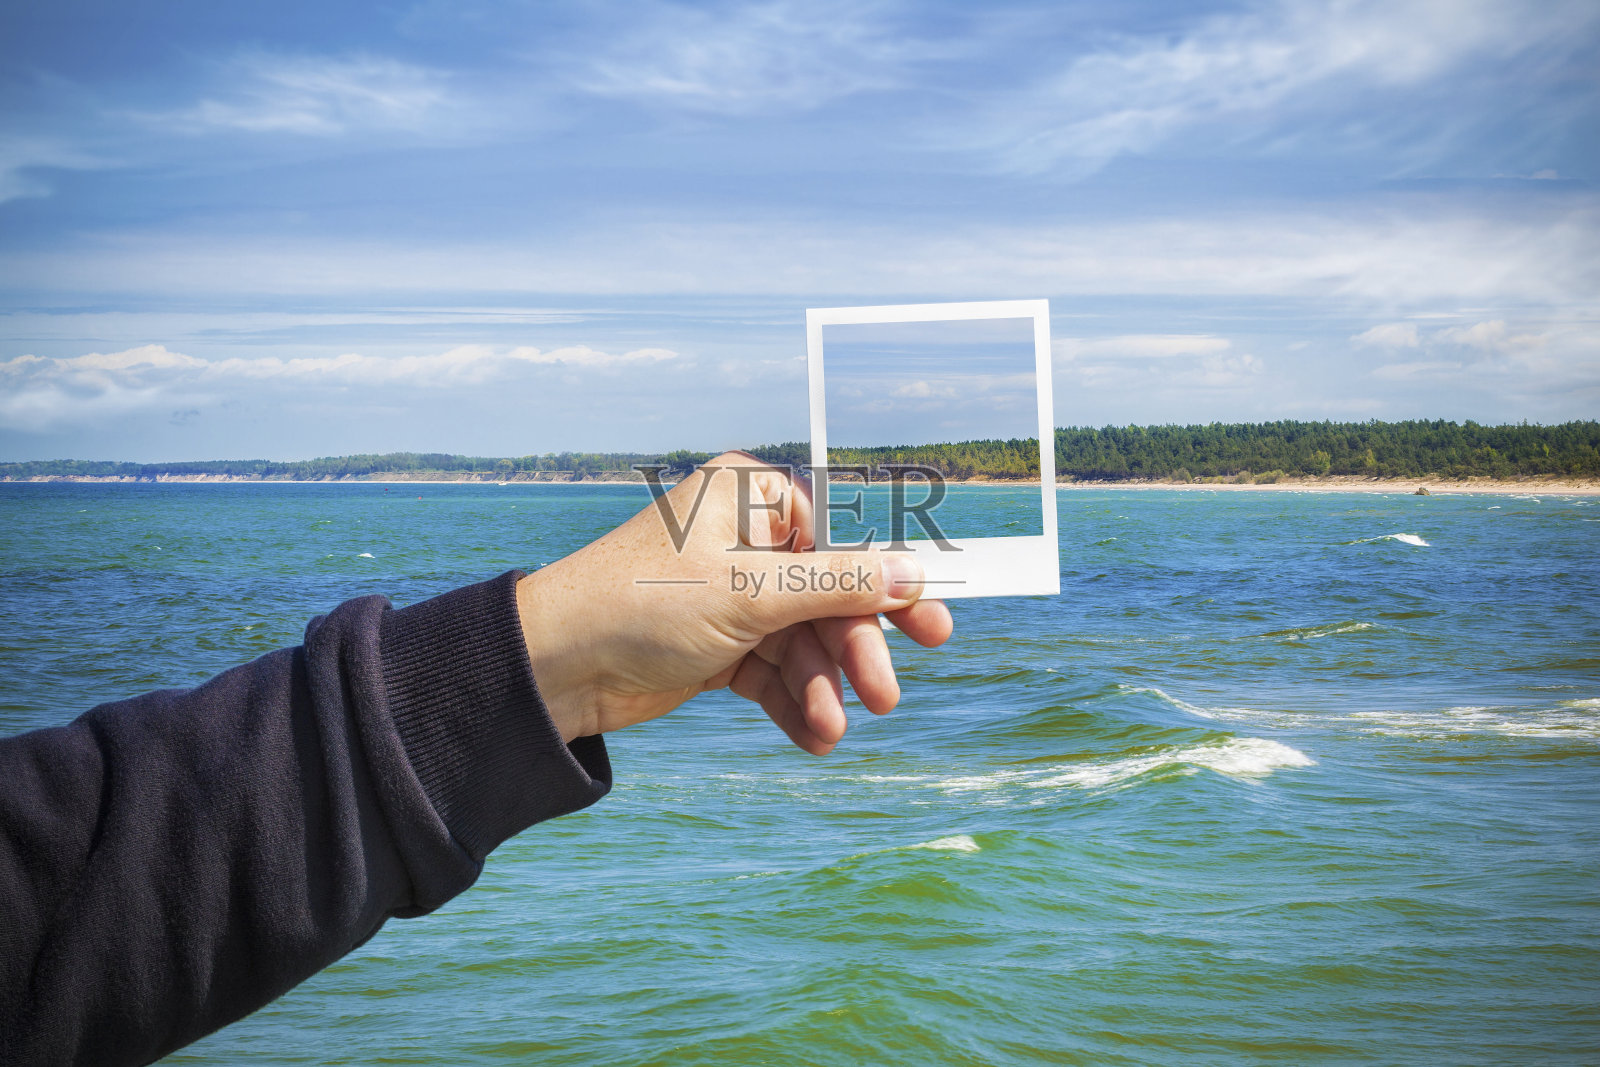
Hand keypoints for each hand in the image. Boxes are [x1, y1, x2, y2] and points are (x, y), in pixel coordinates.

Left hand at [516, 452, 953, 752]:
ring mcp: (730, 595)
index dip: (886, 587)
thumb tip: (913, 574)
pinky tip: (814, 737)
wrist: (555, 671)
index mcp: (749, 497)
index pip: (838, 539)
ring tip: (832, 728)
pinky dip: (793, 702)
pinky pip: (772, 672)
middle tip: (887, 696)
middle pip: (827, 596)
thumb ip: (837, 584)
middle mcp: (743, 540)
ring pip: (802, 642)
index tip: (931, 628)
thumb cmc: (641, 605)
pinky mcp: (716, 645)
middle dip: (853, 650)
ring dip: (821, 686)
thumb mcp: (750, 593)